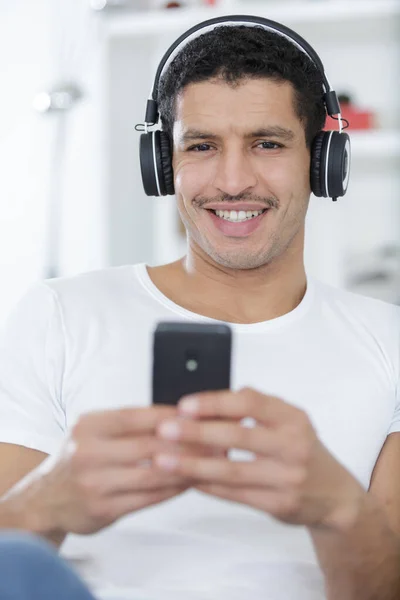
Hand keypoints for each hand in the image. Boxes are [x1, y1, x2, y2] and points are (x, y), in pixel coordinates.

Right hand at [17, 406, 223, 536]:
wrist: (46, 499)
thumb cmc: (80, 458)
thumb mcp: (95, 431)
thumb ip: (130, 425)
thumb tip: (181, 415)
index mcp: (89, 425)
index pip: (138, 416)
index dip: (172, 415)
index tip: (201, 414)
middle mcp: (89, 452)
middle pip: (149, 445)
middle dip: (188, 442)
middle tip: (218, 440)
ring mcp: (95, 483)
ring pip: (152, 474)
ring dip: (186, 468)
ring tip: (212, 462)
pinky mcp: (102, 509)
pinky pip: (147, 498)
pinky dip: (172, 489)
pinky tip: (190, 482)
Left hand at [154, 388, 365, 531]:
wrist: (336, 497)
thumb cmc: (302, 451)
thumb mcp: (290, 421)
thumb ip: (258, 406)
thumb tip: (216, 397)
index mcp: (292, 418)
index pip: (250, 403)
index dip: (215, 402)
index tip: (185, 405)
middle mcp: (293, 446)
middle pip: (238, 436)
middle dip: (196, 432)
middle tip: (164, 429)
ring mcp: (287, 478)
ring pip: (231, 471)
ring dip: (193, 466)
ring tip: (163, 460)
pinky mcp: (280, 504)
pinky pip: (235, 494)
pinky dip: (207, 486)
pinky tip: (186, 479)